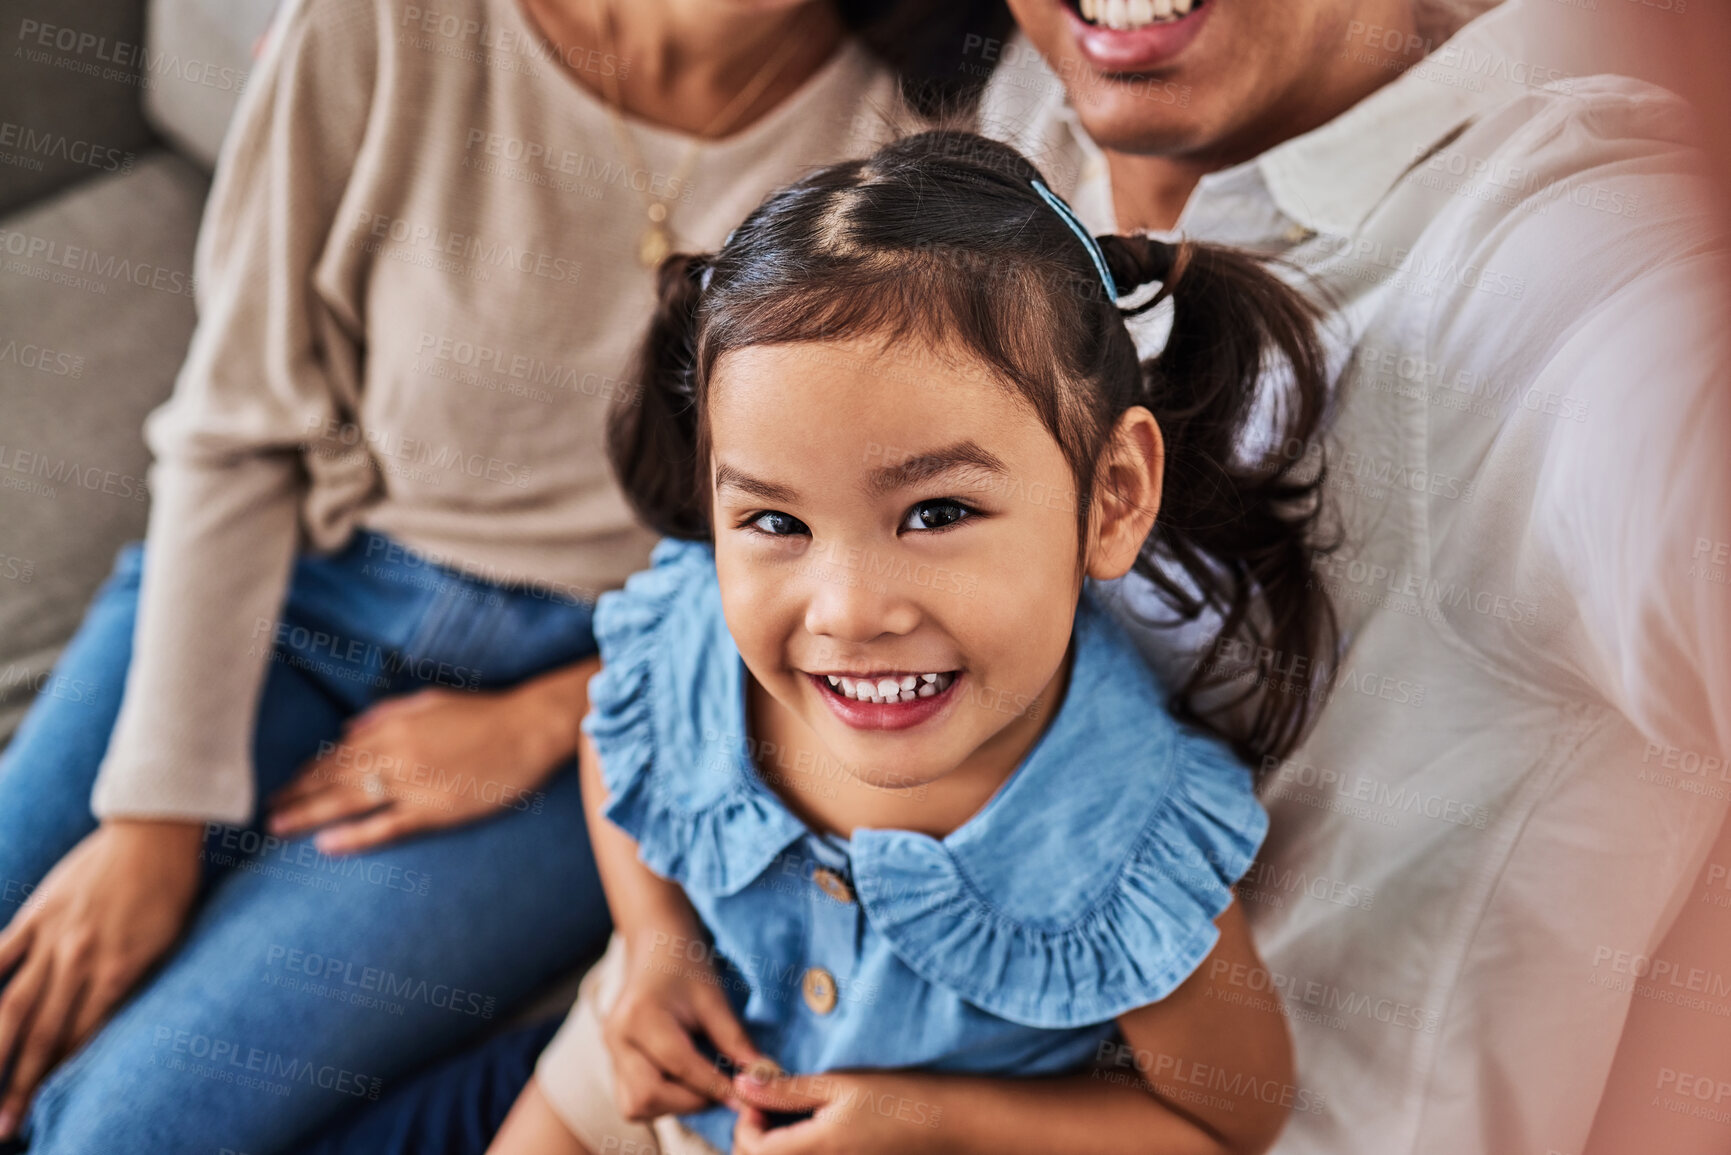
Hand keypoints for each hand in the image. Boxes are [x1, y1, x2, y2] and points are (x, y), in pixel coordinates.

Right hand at [0, 820, 203, 1137]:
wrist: (154, 828)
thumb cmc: (172, 887)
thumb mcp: (169, 942)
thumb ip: (135, 983)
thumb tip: (110, 1025)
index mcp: (120, 970)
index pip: (82, 1039)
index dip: (61, 1078)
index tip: (45, 1112)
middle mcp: (81, 960)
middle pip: (42, 1035)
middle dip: (21, 1085)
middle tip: (6, 1128)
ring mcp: (53, 938)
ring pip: (11, 1006)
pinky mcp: (36, 914)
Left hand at [266, 658, 597, 854]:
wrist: (530, 729)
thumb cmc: (486, 712)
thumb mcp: (431, 701)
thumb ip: (388, 714)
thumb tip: (350, 728)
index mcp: (393, 726)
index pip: (336, 753)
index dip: (306, 771)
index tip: (283, 785)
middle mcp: (395, 754)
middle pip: (332, 778)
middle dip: (295, 795)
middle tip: (265, 812)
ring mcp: (414, 783)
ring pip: (348, 801)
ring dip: (308, 815)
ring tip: (277, 828)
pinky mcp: (436, 809)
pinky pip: (386, 826)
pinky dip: (354, 836)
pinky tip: (326, 845)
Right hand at [601, 928, 768, 1122]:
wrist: (656, 947)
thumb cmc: (687, 967)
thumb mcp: (714, 999)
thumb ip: (736, 1041)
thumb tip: (764, 1078)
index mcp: (640, 1016)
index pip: (680, 1066)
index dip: (717, 1087)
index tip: (748, 1098)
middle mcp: (617, 1038)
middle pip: (648, 1096)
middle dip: (691, 1102)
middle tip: (724, 1089)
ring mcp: (610, 1052)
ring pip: (636, 1105)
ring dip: (675, 1106)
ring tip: (704, 1085)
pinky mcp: (613, 1063)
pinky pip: (632, 1101)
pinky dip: (662, 1101)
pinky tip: (685, 1083)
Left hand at [730, 1067, 945, 1154]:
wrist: (946, 1125)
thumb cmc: (896, 1098)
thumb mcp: (839, 1084)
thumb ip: (786, 1088)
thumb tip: (740, 1083)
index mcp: (815, 1150)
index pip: (753, 1149)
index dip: (745, 1122)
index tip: (759, 1096)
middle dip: (754, 1139)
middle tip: (769, 1105)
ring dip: (774, 1148)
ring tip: (790, 1117)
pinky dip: (797, 1152)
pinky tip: (812, 1132)